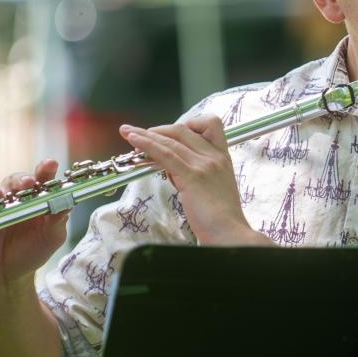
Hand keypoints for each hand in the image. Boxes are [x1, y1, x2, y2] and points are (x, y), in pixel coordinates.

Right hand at [0, 159, 69, 291]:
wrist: (8, 275)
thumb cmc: (33, 251)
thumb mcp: (52, 237)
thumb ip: (59, 220)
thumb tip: (68, 202)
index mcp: (38, 199)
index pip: (42, 179)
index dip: (45, 169)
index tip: (50, 164)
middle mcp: (17, 198)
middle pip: (18, 180)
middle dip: (23, 179)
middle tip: (28, 182)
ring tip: (1, 196)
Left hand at [119, 116, 269, 245]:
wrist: (229, 233)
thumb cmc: (221, 218)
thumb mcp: (212, 187)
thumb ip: (194, 173)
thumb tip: (172, 167)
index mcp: (222, 157)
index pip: (210, 124)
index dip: (188, 123)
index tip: (172, 132)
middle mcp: (214, 156)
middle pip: (183, 130)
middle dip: (159, 130)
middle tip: (142, 135)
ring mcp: (203, 165)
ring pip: (170, 140)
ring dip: (146, 134)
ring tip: (128, 132)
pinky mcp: (192, 176)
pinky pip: (165, 154)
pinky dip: (147, 144)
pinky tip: (135, 141)